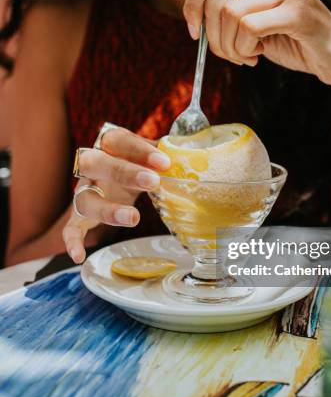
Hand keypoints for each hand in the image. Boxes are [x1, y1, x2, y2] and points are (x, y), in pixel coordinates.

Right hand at [62, 127, 169, 263]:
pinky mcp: (80, 215)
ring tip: (133, 218)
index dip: (140, 149)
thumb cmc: (141, 163)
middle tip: (153, 182)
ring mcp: (84, 191)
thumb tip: (193, 155)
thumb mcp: (152, 156)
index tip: (164, 162)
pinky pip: (71, 227)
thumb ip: (169, 153)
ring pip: (84, 198)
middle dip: (123, 172)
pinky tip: (79, 255)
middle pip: (96, 163)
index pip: (119, 140)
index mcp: (110, 146)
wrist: (120, 177)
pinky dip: (71, 240)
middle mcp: (93, 166)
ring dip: (107, 209)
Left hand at [183, 0, 330, 87]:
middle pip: (215, 1)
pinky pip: (249, 27)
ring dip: (230, 47)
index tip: (194, 33)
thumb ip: (223, 0)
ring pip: (230, 14)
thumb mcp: (250, 22)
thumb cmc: (292, 42)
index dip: (191, 5)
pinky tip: (258, 56)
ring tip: (247, 57)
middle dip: (213, 38)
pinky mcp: (299, 11)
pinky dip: (245, 49)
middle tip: (230, 55)